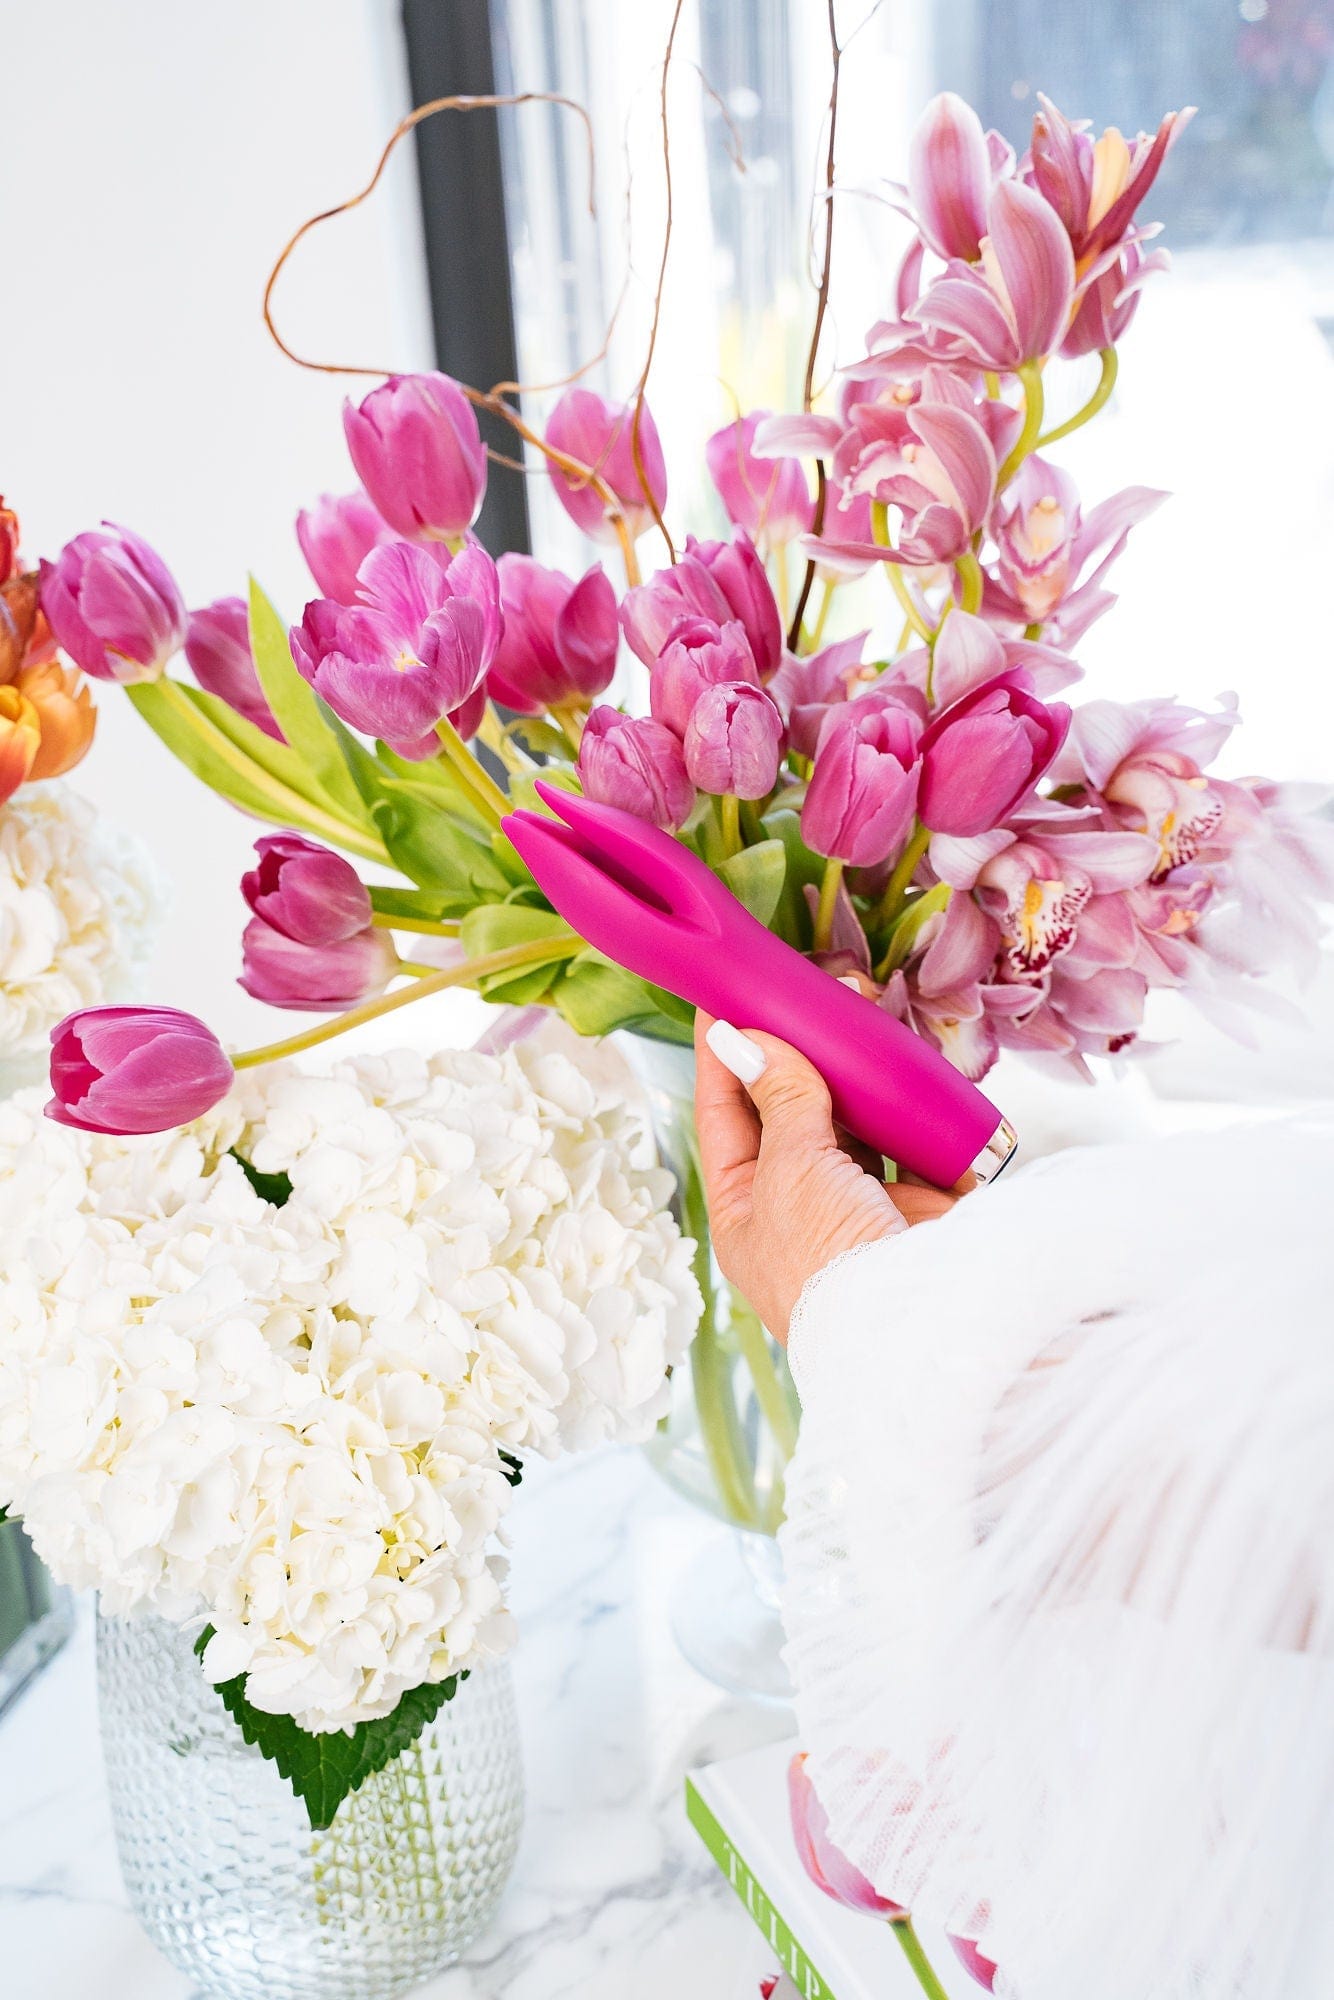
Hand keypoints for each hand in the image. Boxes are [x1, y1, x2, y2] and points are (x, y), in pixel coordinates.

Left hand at [693, 1010, 958, 1341]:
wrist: (920, 1327)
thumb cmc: (829, 1264)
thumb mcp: (790, 1171)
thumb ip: (780, 1099)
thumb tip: (747, 1041)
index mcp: (745, 1212)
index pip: (724, 1116)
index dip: (724, 1056)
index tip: (726, 997)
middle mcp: (799, 1208)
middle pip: (789, 1111)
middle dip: (799, 1052)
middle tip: (807, 992)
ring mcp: (861, 1204)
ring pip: (851, 1118)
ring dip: (855, 1068)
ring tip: (858, 1008)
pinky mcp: (919, 1202)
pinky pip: (907, 1135)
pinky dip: (906, 1098)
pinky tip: (900, 1054)